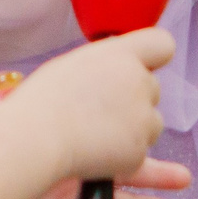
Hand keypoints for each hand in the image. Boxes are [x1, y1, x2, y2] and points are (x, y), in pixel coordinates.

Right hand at [13, 30, 172, 181]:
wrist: (35, 138)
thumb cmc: (44, 100)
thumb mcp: (75, 63)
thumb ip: (106, 63)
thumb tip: (117, 69)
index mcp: (122, 55)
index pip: (162, 44)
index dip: (153, 56)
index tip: (141, 66)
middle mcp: (140, 81)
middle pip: (153, 88)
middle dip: (134, 99)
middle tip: (99, 109)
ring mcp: (143, 118)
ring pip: (152, 122)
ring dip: (133, 127)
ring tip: (95, 132)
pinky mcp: (139, 150)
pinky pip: (138, 151)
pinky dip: (122, 154)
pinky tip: (94, 150)